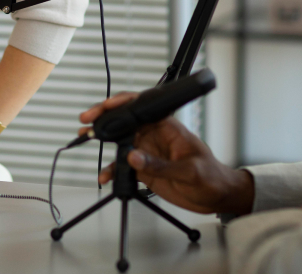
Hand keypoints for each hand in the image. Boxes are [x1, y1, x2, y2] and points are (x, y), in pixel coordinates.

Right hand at [79, 93, 254, 215]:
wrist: (216, 197)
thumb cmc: (211, 176)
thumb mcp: (189, 171)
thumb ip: (160, 165)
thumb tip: (133, 157)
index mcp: (167, 126)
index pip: (141, 108)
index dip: (121, 103)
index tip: (105, 106)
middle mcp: (154, 135)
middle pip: (125, 121)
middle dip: (104, 119)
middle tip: (87, 121)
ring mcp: (148, 151)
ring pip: (120, 142)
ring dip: (103, 142)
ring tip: (85, 139)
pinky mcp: (145, 168)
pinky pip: (124, 165)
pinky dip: (113, 169)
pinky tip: (106, 176)